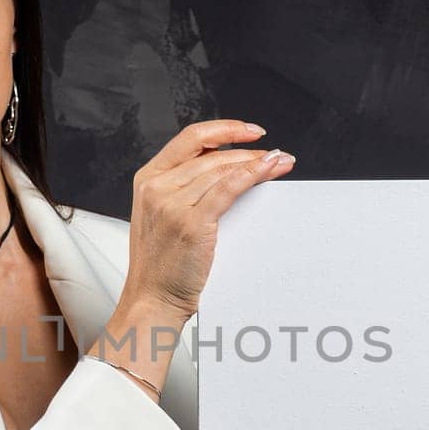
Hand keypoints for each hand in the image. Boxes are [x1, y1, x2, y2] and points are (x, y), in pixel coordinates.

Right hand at [123, 119, 295, 318]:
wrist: (152, 300)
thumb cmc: (161, 265)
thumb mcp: (161, 216)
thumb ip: (184, 189)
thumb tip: (228, 169)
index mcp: (147, 179)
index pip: (190, 139)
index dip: (224, 129)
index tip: (250, 132)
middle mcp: (156, 187)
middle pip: (212, 155)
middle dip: (249, 151)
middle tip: (277, 155)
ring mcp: (172, 204)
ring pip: (223, 170)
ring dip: (257, 162)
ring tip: (280, 163)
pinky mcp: (191, 223)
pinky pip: (228, 189)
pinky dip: (252, 175)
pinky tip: (268, 169)